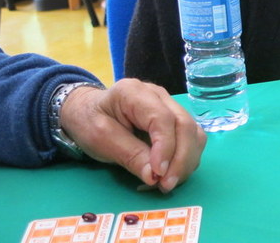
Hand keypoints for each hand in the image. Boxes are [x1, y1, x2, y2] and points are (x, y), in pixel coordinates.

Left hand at [60, 79, 206, 192]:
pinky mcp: (175, 119)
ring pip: (193, 132)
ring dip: (186, 160)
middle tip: (166, 185)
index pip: (162, 118)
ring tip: (167, 183)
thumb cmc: (89, 122)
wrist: (86, 111)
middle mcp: (159, 95)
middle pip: (184, 124)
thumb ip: (129, 155)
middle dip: (181, 158)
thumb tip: (155, 176)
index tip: (158, 174)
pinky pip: (191, 139)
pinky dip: (186, 159)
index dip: (165, 147)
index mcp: (135, 92)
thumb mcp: (101, 140)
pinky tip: (171, 173)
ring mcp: (170, 105)